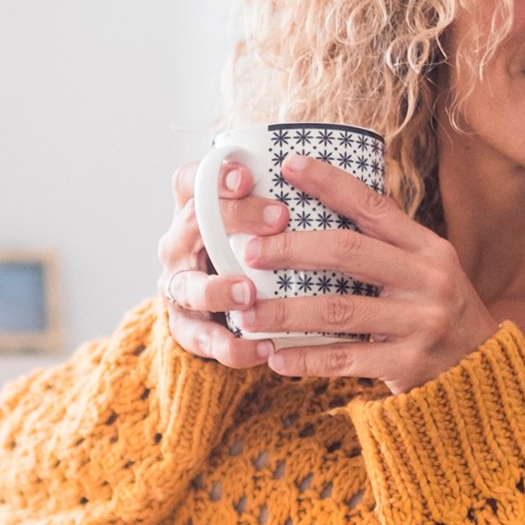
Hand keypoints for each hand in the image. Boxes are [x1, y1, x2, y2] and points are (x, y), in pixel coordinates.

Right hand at [155, 157, 288, 367]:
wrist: (219, 310)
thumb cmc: (251, 254)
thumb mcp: (261, 226)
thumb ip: (281, 206)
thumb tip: (345, 183)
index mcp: (193, 211)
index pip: (190, 181)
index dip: (213, 176)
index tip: (247, 176)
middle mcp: (178, 245)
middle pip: (192, 223)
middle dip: (234, 218)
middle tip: (278, 218)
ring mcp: (178, 287)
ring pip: (188, 286)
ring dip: (217, 289)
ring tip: (248, 294)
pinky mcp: (185, 328)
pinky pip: (203, 339)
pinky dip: (232, 347)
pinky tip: (264, 348)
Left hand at [236, 154, 501, 393]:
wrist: (484, 369)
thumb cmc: (437, 310)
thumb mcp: (425, 269)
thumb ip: (383, 247)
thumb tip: (314, 213)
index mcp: (427, 248)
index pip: (373, 206)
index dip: (330, 183)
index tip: (289, 165)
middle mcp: (427, 279)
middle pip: (348, 252)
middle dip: (292, 249)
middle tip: (250, 252)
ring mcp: (419, 323)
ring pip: (338, 310)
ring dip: (286, 312)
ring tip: (247, 315)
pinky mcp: (408, 364)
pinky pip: (345, 360)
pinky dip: (306, 358)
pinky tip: (276, 357)